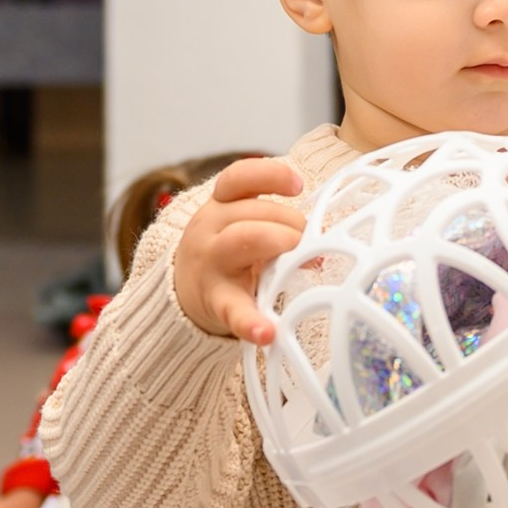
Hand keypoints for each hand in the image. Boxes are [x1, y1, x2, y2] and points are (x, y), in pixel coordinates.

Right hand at [173, 158, 305, 342]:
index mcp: (221, 205)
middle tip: (310, 243)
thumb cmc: (228, 251)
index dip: (270, 175)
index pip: (238, 177)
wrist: (183, 292)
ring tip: (307, 262)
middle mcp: (210, 228)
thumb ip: (278, 222)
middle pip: (253, 211)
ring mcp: (211, 264)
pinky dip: (251, 321)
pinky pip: (232, 310)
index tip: (298, 185)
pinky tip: (267, 333)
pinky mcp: (216, 302)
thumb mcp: (243, 225)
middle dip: (291, 223)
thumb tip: (325, 235)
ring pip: (243, 239)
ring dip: (281, 244)